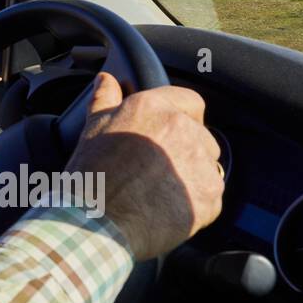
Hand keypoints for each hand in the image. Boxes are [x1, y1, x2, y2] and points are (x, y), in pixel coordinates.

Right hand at [65, 72, 222, 260]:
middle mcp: (183, 130)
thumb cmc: (92, 175)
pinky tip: (167, 209)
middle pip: (202, 136)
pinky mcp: (210, 196)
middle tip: (156, 170)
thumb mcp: (93, 128)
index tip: (167, 134)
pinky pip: (211, 197)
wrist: (97, 222)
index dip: (182, 117)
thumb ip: (105, 99)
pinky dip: (194, 204)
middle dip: (186, 151)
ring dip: (192, 177)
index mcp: (155, 109)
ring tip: (161, 192)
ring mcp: (200, 164)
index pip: (191, 102)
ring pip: (208, 167)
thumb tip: (107, 80)